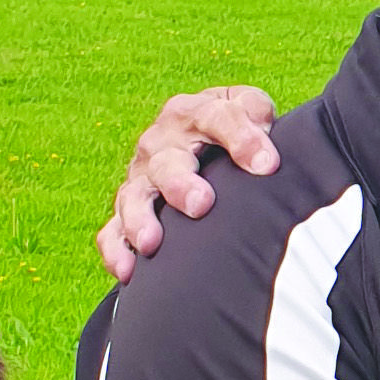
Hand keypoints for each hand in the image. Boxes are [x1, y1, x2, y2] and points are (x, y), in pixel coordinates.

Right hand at [97, 87, 281, 281]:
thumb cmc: (233, 127)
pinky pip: (112, 231)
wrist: (203, 139)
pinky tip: (128, 271)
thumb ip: (258, 115)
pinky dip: (116, 250)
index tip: (267, 164)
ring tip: (151, 243)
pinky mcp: (129, 209)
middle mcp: (161, 143)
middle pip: (166, 162)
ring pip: (134, 198)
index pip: (216, 118)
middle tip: (200, 204)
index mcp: (193, 113)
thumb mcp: (250, 108)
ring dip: (140, 220)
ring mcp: (142, 177)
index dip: (241, 138)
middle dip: (180, 184)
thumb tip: (263, 151)